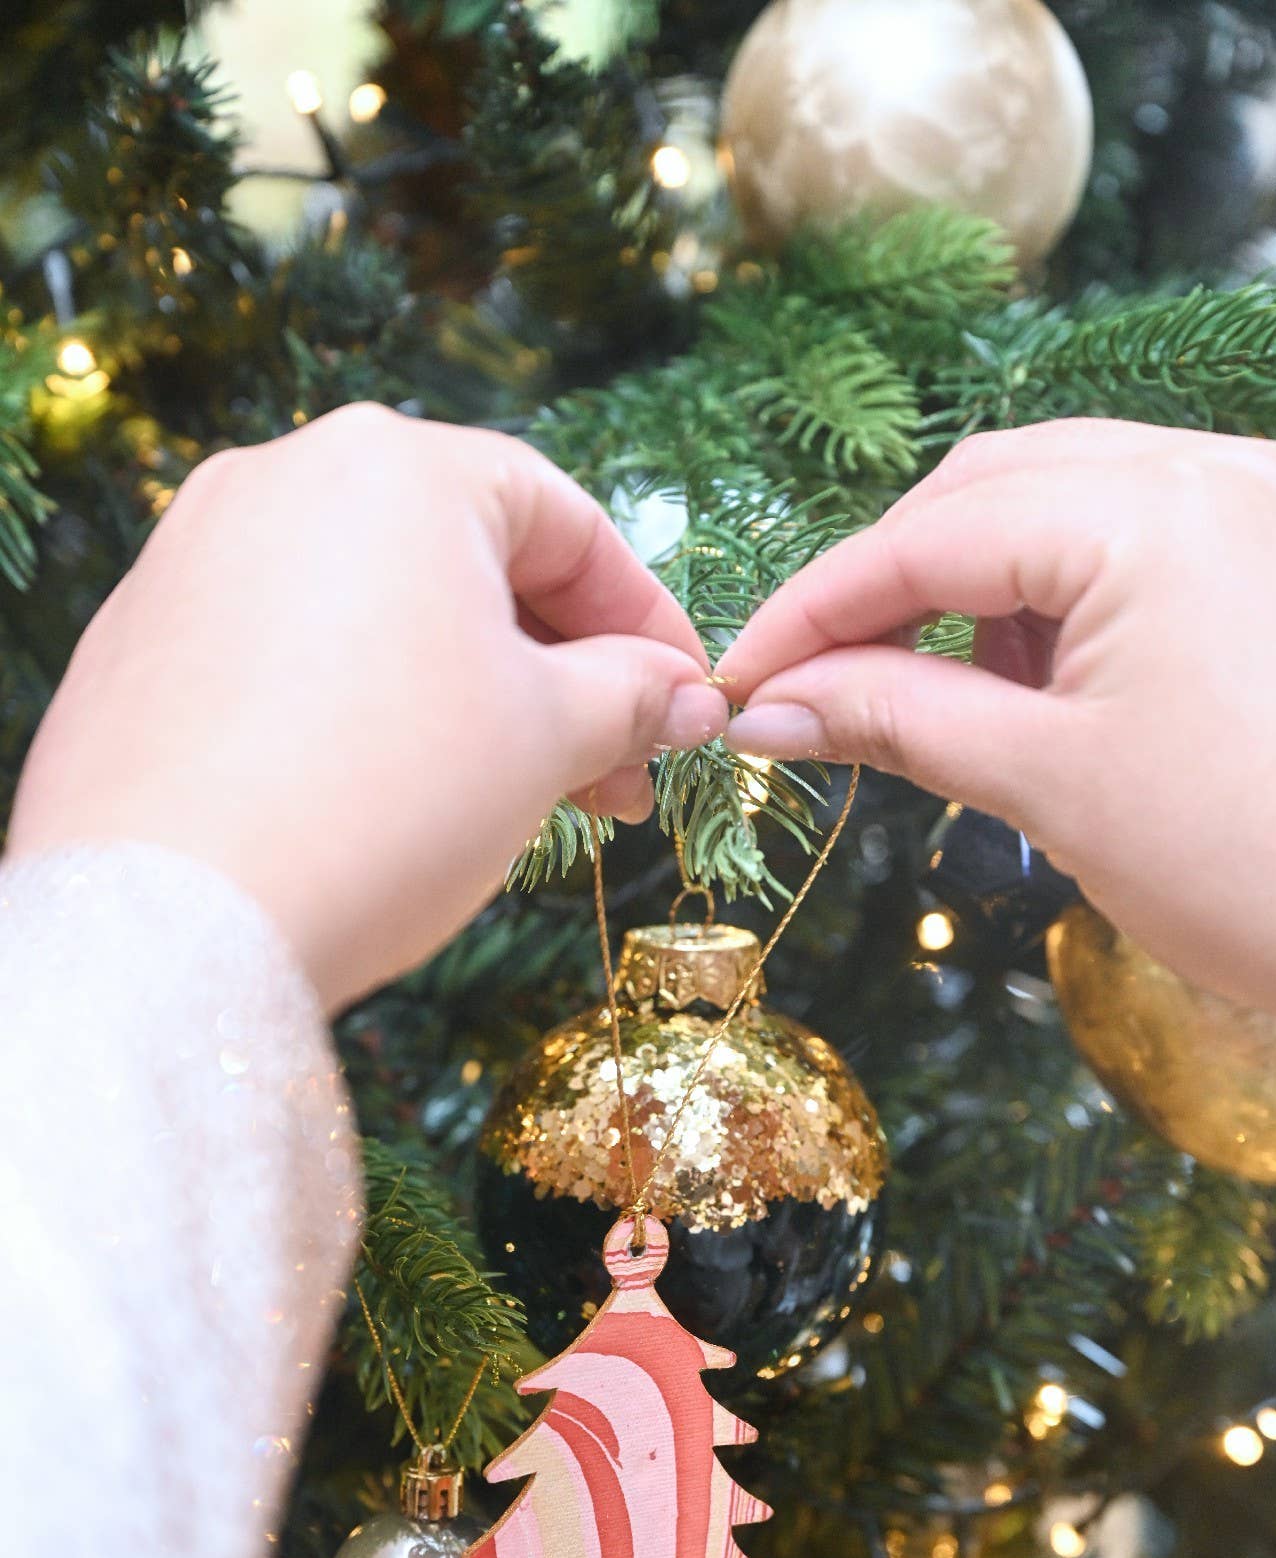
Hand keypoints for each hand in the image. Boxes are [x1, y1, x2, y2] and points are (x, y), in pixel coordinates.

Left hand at [8, 405, 723, 1012]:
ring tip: (519, 800)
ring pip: (377, 611)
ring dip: (469, 698)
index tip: (687, 697)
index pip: (562, 519)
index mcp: (393, 468)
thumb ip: (629, 696)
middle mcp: (281, 479)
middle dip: (559, 674)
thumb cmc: (385, 802)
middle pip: (465, 563)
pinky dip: (365, 709)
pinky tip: (397, 799)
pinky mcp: (141, 643)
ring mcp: (195, 557)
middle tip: (615, 778)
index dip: (645, 617)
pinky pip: (290, 654)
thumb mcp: (543, 740)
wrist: (171, 924)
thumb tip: (684, 697)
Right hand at [724, 420, 1275, 1036]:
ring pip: (1063, 500)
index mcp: (1151, 511)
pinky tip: (1050, 683)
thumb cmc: (1247, 868)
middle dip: (893, 585)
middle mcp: (1215, 469)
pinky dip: (1065, 592)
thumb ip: (893, 715)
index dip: (815, 609)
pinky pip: (1140, 531)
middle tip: (824, 688)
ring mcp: (1268, 501)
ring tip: (959, 703)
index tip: (741, 682)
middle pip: (988, 487)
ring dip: (979, 586)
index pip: (927, 534)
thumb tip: (767, 709)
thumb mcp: (1046, 783)